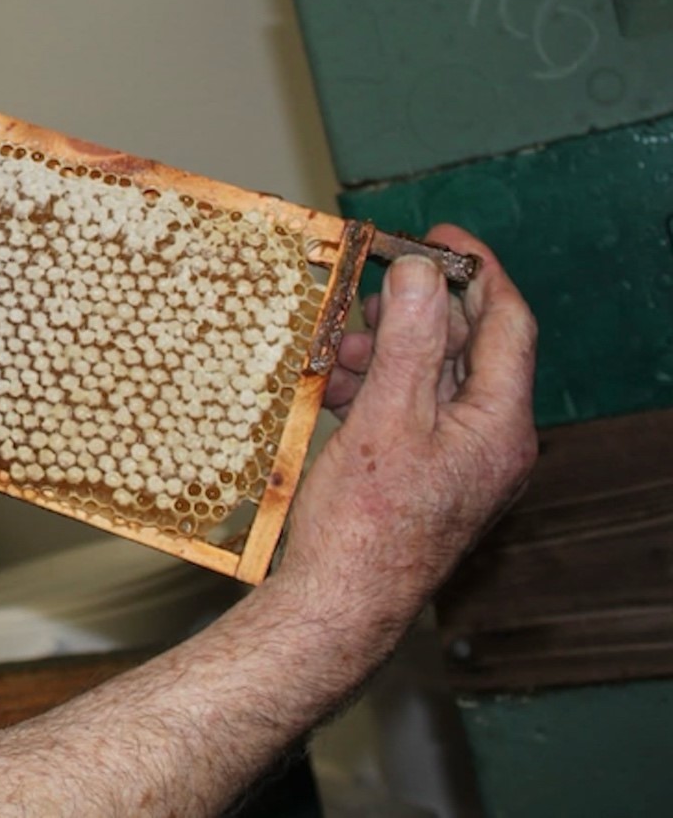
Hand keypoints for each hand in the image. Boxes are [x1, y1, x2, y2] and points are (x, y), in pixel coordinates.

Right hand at [270, 225, 537, 635]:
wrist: (340, 605)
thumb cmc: (366, 525)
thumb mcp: (385, 416)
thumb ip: (408, 338)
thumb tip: (419, 272)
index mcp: (500, 425)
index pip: (507, 324)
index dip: (475, 270)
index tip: (436, 235)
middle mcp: (491, 441)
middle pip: (466, 347)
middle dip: (415, 311)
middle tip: (368, 287)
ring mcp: (458, 461)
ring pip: (430, 377)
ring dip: (386, 350)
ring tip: (338, 346)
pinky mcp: (424, 475)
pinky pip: (407, 410)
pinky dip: (375, 386)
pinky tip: (335, 384)